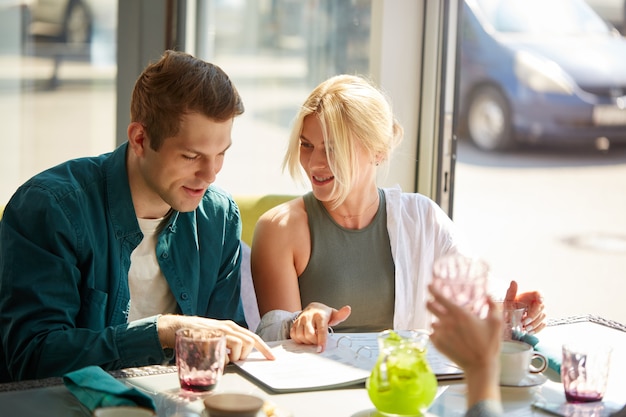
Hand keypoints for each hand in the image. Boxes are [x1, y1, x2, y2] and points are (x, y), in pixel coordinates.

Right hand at [157, 315, 274, 361]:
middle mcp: (228, 327)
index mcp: (231, 327)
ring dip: (234, 356)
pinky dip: (223, 357)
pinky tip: (215, 356)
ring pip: (239, 344)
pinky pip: (224, 350)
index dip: (263, 348)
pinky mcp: (211, 336)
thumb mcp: (217, 336)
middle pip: (249, 341)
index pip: (252, 337)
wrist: (177, 327)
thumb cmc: (197, 334)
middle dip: (245, 354)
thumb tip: (239, 356)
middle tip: (235, 359)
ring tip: (223, 357)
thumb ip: (228, 343)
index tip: (271, 357)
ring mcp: (220, 330)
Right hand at [290, 302, 350, 351]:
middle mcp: (308, 317)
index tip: (321, 349)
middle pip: (309, 334)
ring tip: (312, 339)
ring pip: (300, 336)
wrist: (313, 308)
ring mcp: (300, 320)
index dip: (321, 340)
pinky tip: (305, 338)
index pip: (321, 329)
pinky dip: (299, 340)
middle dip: (314, 342)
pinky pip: (293, 335)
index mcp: (320, 315)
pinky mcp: (294, 323)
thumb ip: (341, 315)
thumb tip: (348, 309)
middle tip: (318, 342)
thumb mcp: (334, 314)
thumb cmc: (323, 314)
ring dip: (306, 342)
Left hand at [427, 284, 501, 407]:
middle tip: (434, 303)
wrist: (480, 367)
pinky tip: (450, 339)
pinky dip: (439, 334)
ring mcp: (440, 333)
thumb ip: (493, 306)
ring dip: (439, 322)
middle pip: (429, 306)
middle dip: (430, 303)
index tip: (430, 285)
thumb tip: (488, 295)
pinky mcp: (437, 344)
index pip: (439, 297)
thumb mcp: (496, 323)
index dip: (433, 289)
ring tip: (452, 329)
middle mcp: (447, 322)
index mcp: (460, 314)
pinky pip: (433, 334)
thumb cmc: (489, 345)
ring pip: (433, 322)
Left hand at [504, 280, 545, 333]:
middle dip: (533, 316)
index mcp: (530, 296)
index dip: (541, 296)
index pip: (539, 293)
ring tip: (524, 328)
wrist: (509, 317)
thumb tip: (513, 281)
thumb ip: (511, 292)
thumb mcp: (508, 300)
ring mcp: (541, 312)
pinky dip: (536, 329)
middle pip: (541, 307)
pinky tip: (529, 332)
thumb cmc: (510, 307)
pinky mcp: (541, 321)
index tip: (540, 300)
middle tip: (524, 322)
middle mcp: (538, 303)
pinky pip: (543, 325)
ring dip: (534, 324)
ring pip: (542, 317)